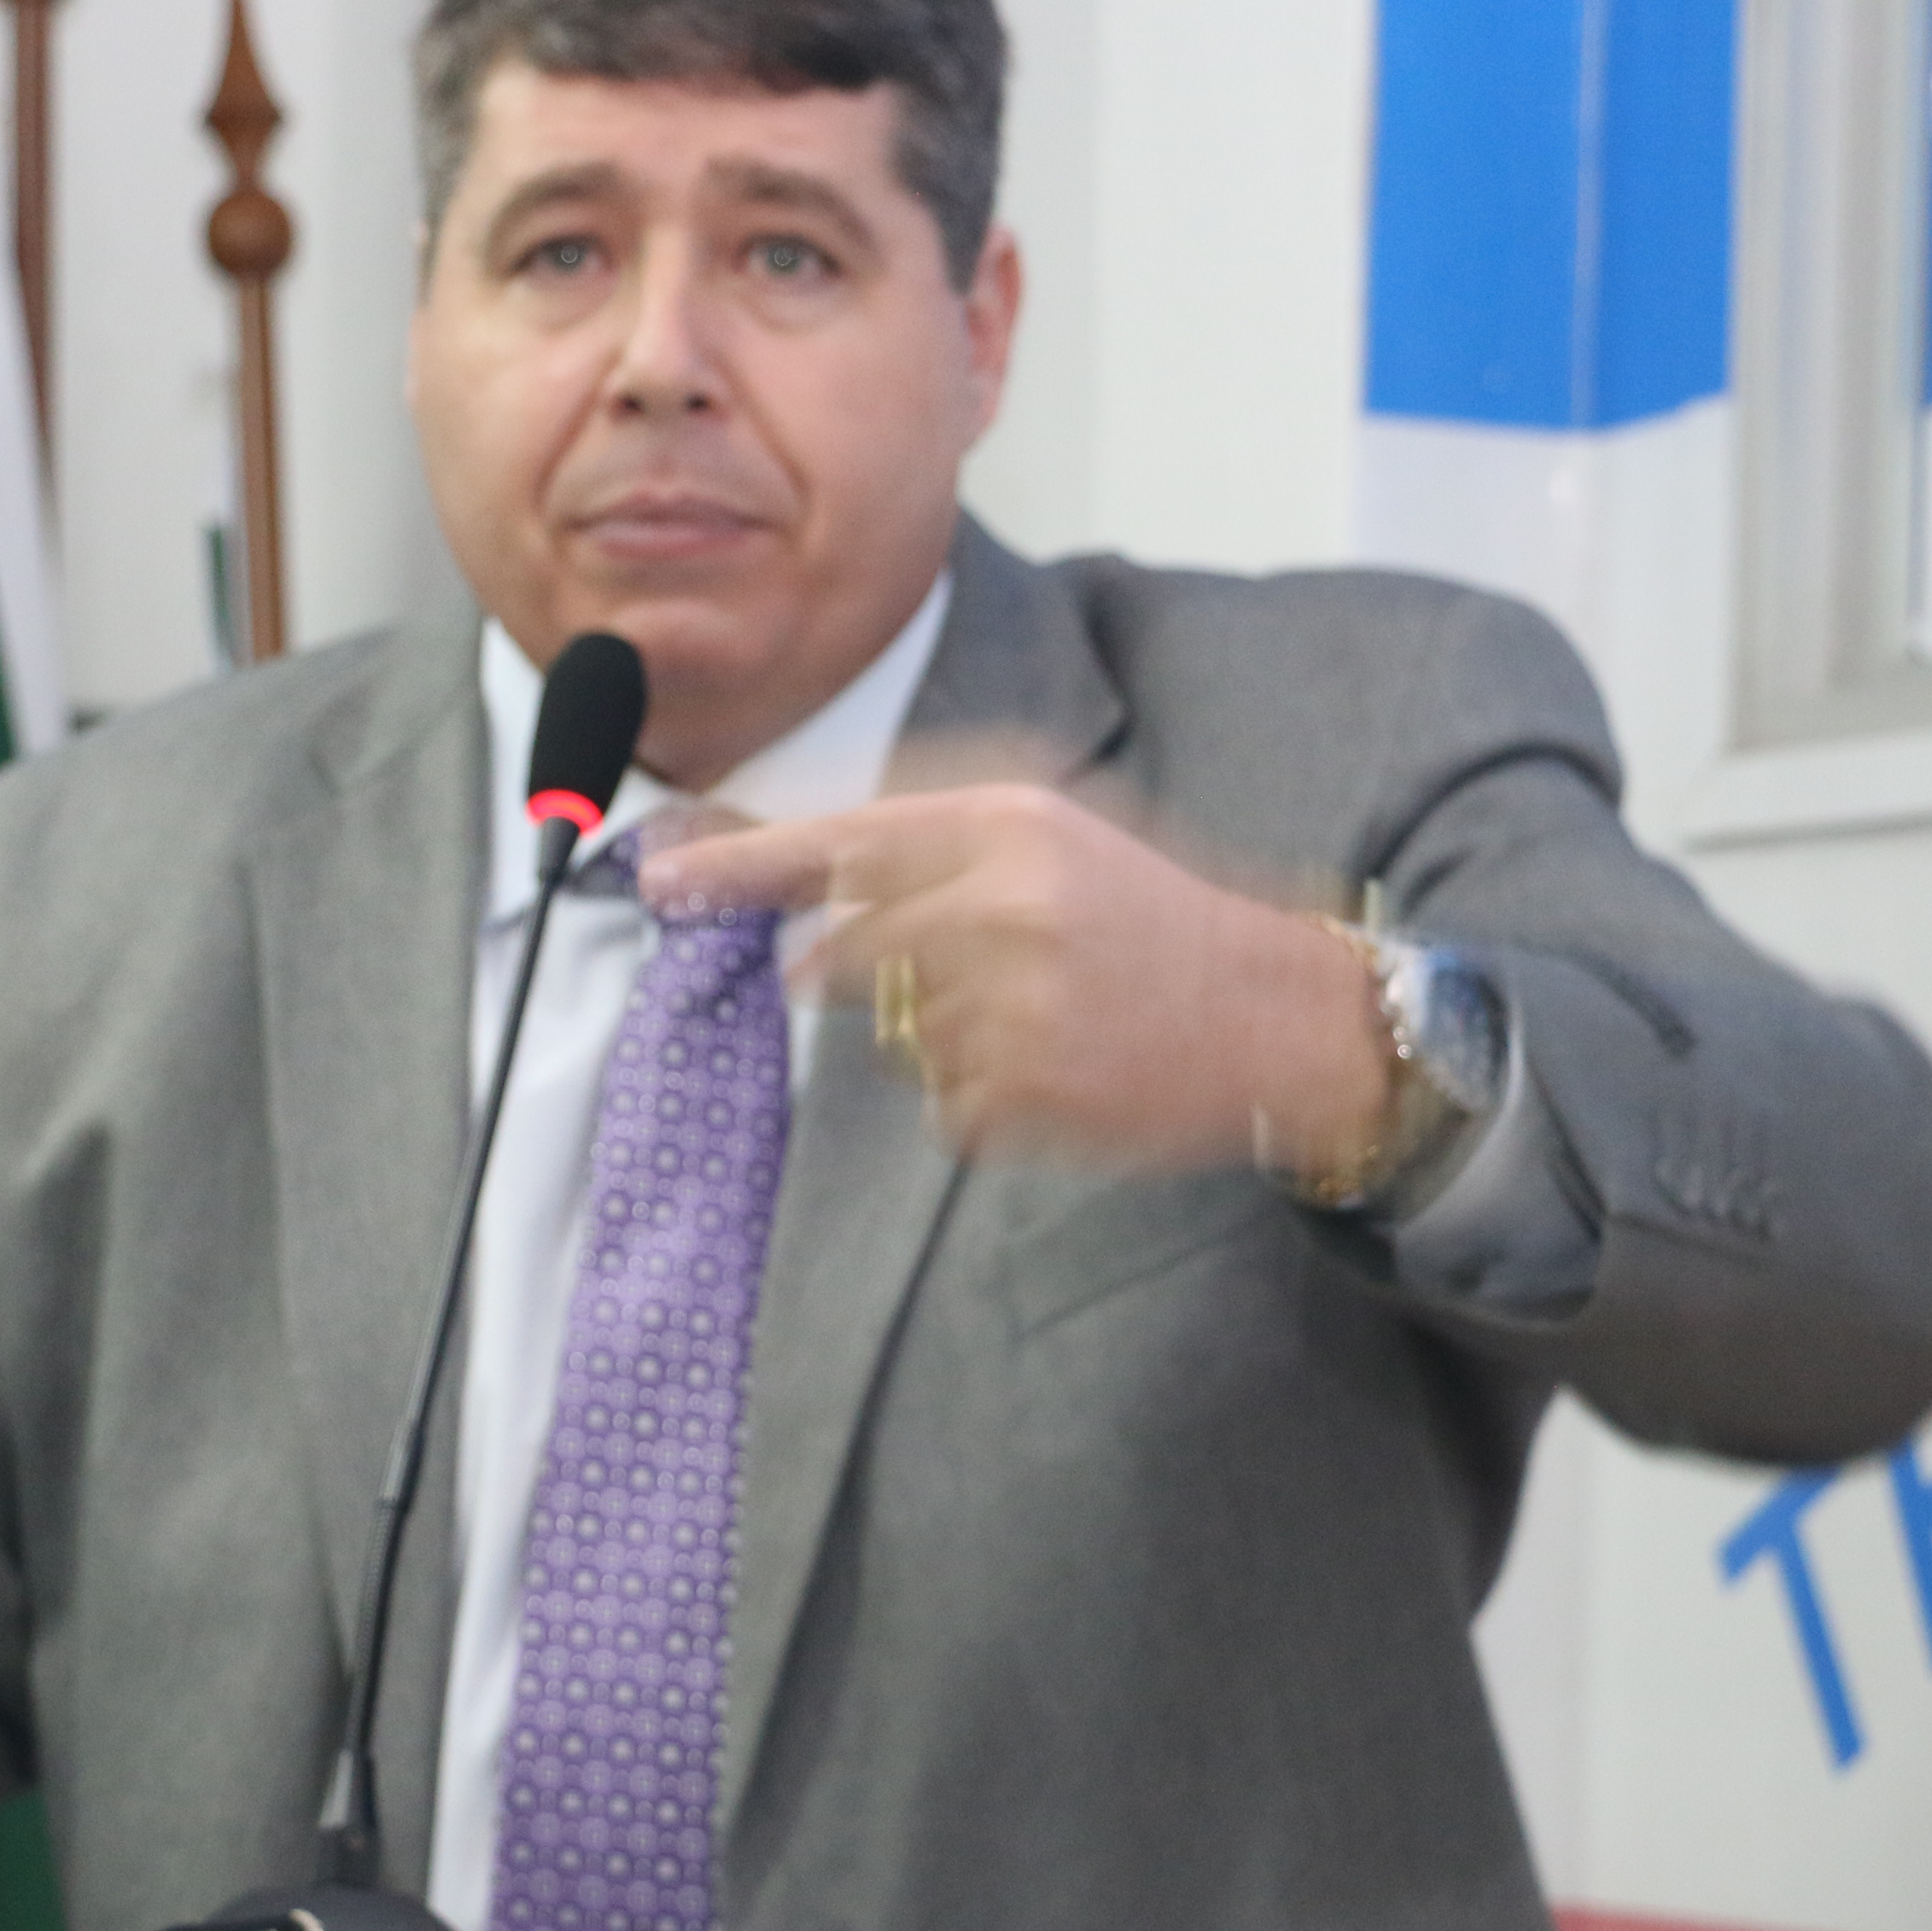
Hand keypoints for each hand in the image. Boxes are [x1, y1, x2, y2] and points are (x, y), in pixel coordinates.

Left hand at [643, 783, 1389, 1172]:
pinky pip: (943, 1105)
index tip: (656, 881)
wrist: (1275, 1014)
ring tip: (1046, 1015)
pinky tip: (1060, 1067)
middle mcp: (997, 907)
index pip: (837, 844)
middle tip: (964, 973)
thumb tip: (804, 909)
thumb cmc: (1155, 919)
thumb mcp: (1054, 836)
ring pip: (894, 1036)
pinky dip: (983, 1095)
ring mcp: (1005, 1008)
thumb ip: (927, 854)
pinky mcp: (1019, 1093)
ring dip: (944, 1036)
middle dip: (860, 971)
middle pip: (845, 952)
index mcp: (1006, 825)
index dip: (739, 866)